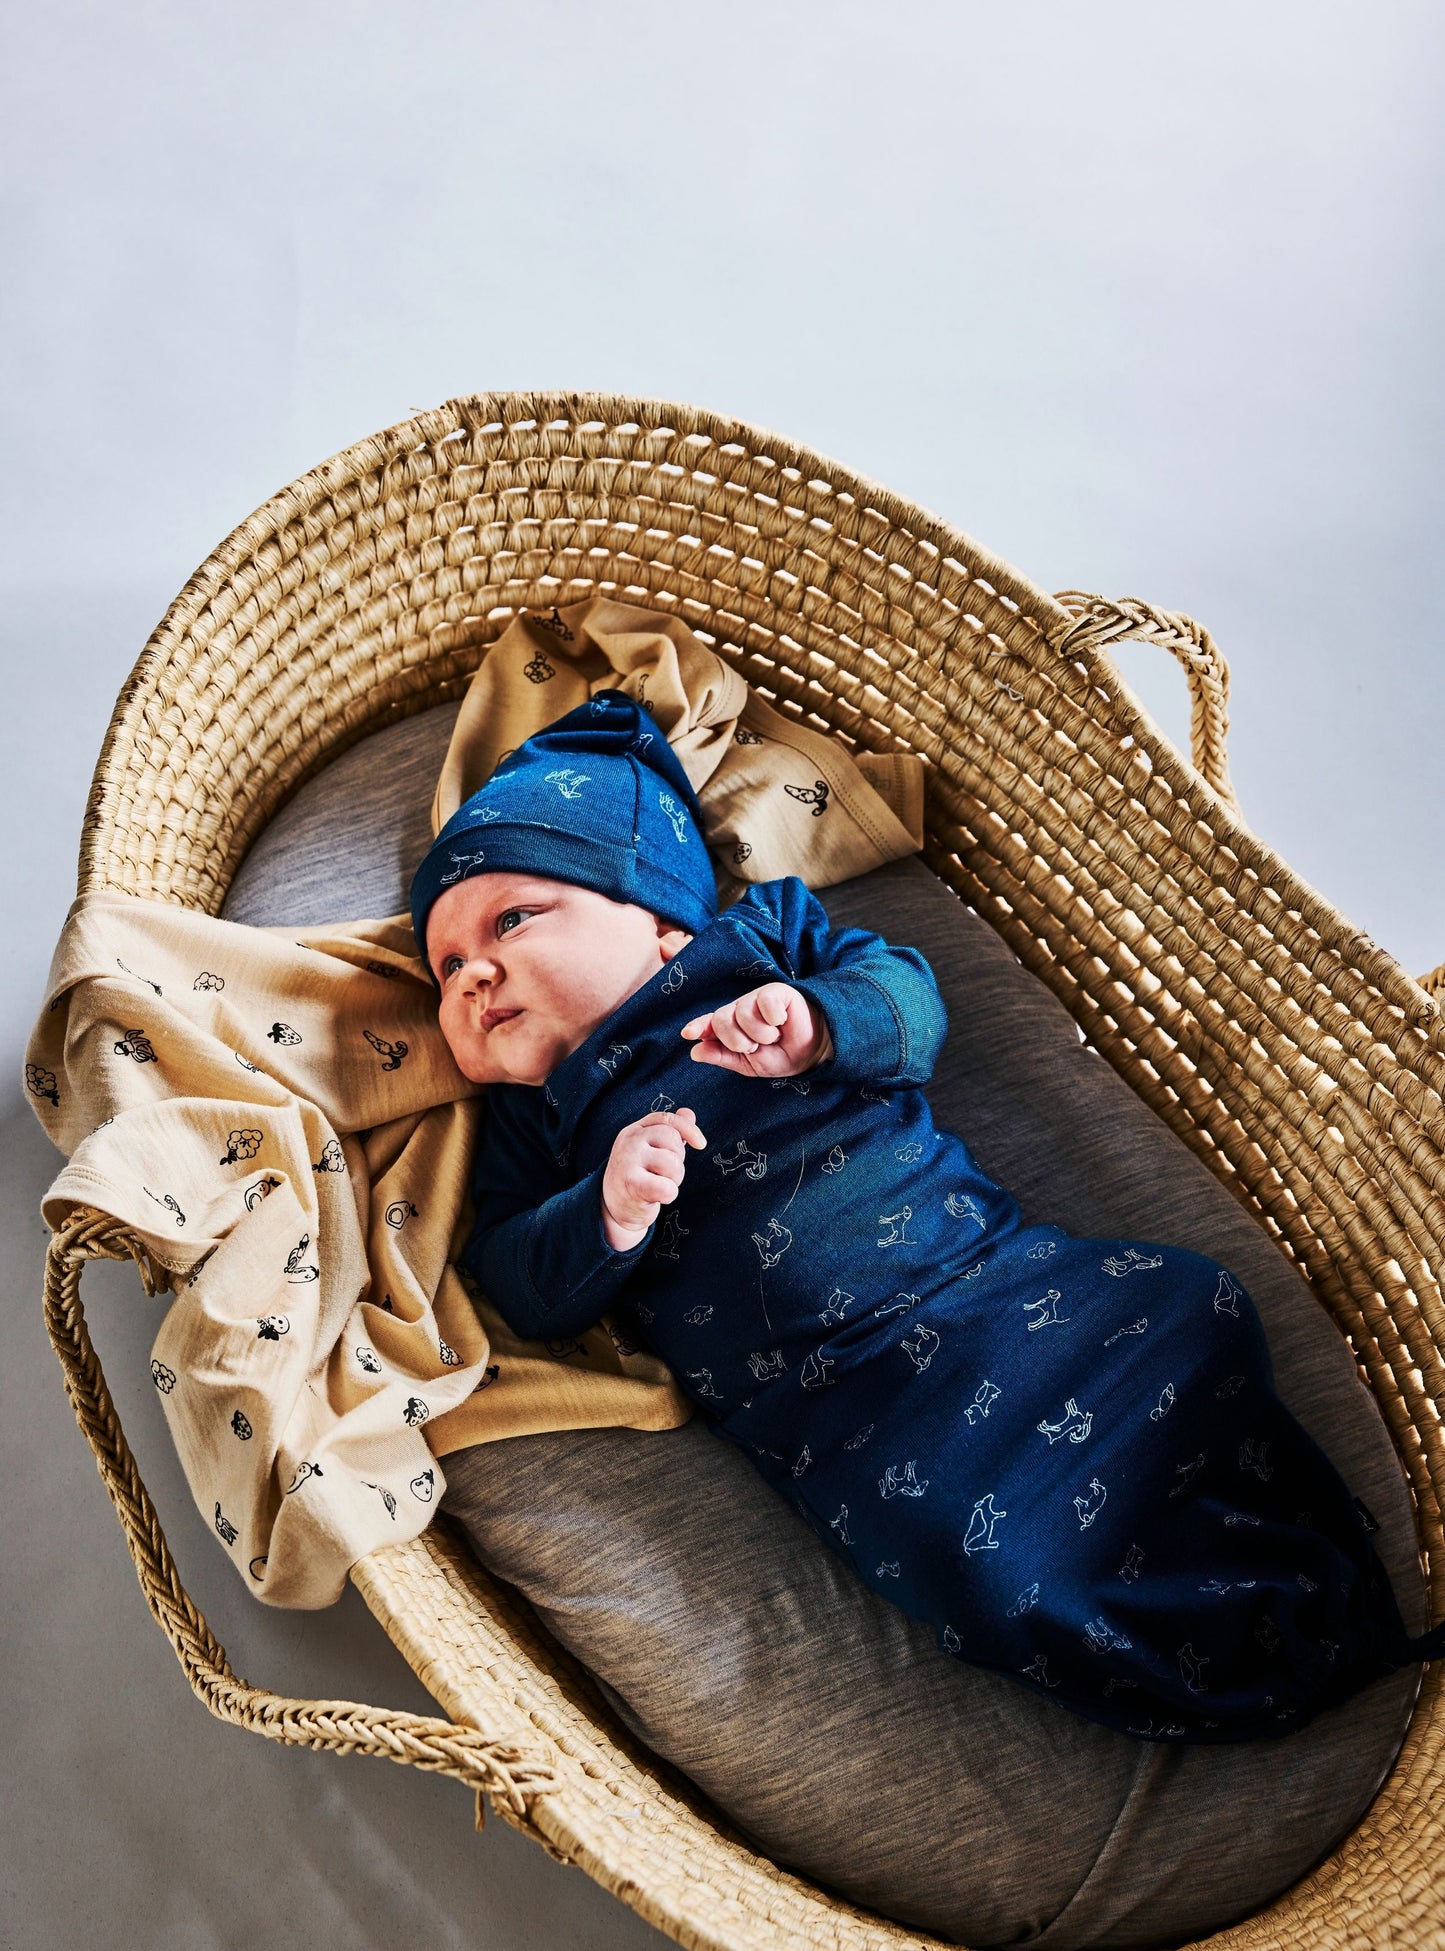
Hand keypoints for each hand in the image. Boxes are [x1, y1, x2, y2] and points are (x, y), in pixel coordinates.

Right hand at [601, 1107, 707, 1249]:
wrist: (612, 1209)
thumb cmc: (637, 1177)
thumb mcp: (650, 1150)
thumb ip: (669, 1131)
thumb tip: (689, 1113)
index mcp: (634, 1130)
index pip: (667, 1119)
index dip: (689, 1129)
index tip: (701, 1144)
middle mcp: (629, 1141)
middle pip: (674, 1140)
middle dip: (678, 1160)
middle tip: (663, 1174)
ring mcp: (628, 1161)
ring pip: (673, 1164)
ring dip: (674, 1180)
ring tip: (658, 1184)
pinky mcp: (632, 1184)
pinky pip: (667, 1187)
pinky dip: (669, 1195)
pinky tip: (656, 1197)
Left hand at [680, 982, 832, 1077]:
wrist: (812, 1052)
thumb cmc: (779, 1056)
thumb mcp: (748, 1064)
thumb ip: (722, 1056)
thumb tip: (694, 1052)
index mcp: (729, 1028)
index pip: (708, 1024)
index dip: (698, 1027)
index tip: (689, 1034)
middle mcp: (739, 1010)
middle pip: (721, 1019)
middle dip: (737, 1041)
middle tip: (756, 1047)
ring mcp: (755, 999)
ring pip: (742, 1013)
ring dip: (760, 1033)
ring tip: (773, 1037)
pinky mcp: (775, 992)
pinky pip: (764, 1001)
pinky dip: (773, 1018)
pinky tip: (781, 1022)